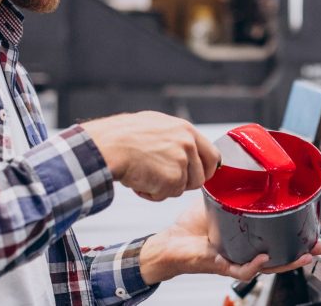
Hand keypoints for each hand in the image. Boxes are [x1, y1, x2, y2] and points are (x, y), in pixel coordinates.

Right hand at [81, 111, 219, 200]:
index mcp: (186, 129)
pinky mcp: (173, 178)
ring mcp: (182, 161)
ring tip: (145, 175)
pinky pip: (166, 195)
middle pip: (200, 177)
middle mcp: (188, 144)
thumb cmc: (122, 136)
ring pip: (182, 188)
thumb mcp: (155, 125)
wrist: (108, 146)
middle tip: (163, 180)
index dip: (205, 170)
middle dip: (184, 184)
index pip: (212, 155)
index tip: (197, 176)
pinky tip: (139, 181)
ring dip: (164, 188)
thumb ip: (175, 138)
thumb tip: (186, 149)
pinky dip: (151, 193)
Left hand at [138, 199, 320, 283]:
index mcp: (248, 238)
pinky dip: (253, 265)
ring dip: (287, 262)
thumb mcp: (217, 204)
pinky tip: (263, 258)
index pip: (278, 240)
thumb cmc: (190, 228)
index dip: (296, 237)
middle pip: (280, 255)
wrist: (167, 244)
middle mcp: (245, 252)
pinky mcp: (221, 264)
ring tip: (303, 254)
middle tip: (318, 246)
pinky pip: (241, 270)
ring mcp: (235, 260)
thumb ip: (231, 191)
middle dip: (302, 252)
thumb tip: (243, 167)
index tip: (312, 229)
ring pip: (268, 266)